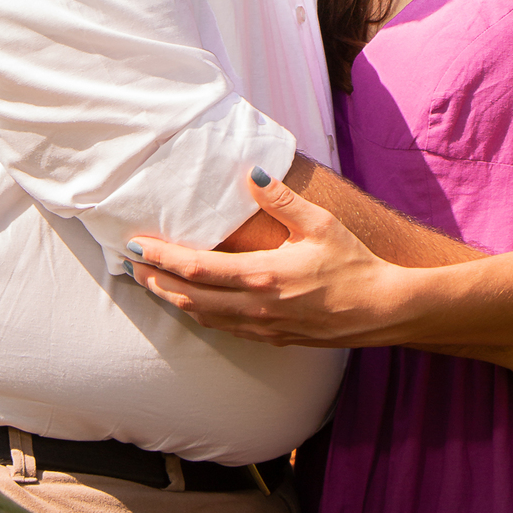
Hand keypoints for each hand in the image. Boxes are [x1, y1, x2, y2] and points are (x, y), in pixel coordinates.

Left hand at [126, 168, 417, 347]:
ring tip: (152, 283)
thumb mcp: (320, 224)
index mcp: (263, 275)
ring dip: (173, 300)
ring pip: (204, 317)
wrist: (381, 310)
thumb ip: (281, 199)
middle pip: (190, 297)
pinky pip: (224, 329)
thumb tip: (252, 173)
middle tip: (131, 265)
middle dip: (156, 281)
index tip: (136, 246)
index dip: (162, 258)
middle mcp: (256, 306)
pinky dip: (199, 315)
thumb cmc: (353, 262)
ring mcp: (263, 327)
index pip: (198, 268)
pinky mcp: (273, 339)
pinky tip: (193, 304)